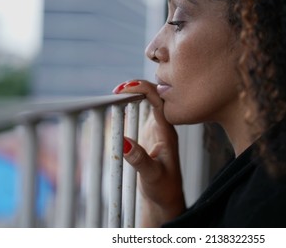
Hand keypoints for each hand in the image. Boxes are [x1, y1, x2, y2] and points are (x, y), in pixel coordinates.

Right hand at [113, 80, 185, 226]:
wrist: (166, 199)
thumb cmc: (164, 189)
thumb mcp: (152, 176)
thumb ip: (139, 160)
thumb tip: (124, 142)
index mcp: (168, 133)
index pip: (159, 102)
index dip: (143, 89)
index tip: (124, 88)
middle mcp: (163, 127)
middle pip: (155, 96)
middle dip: (138, 86)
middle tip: (117, 90)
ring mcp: (156, 129)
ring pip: (150, 102)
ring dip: (135, 93)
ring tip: (118, 93)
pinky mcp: (149, 134)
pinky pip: (143, 111)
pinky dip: (133, 103)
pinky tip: (122, 103)